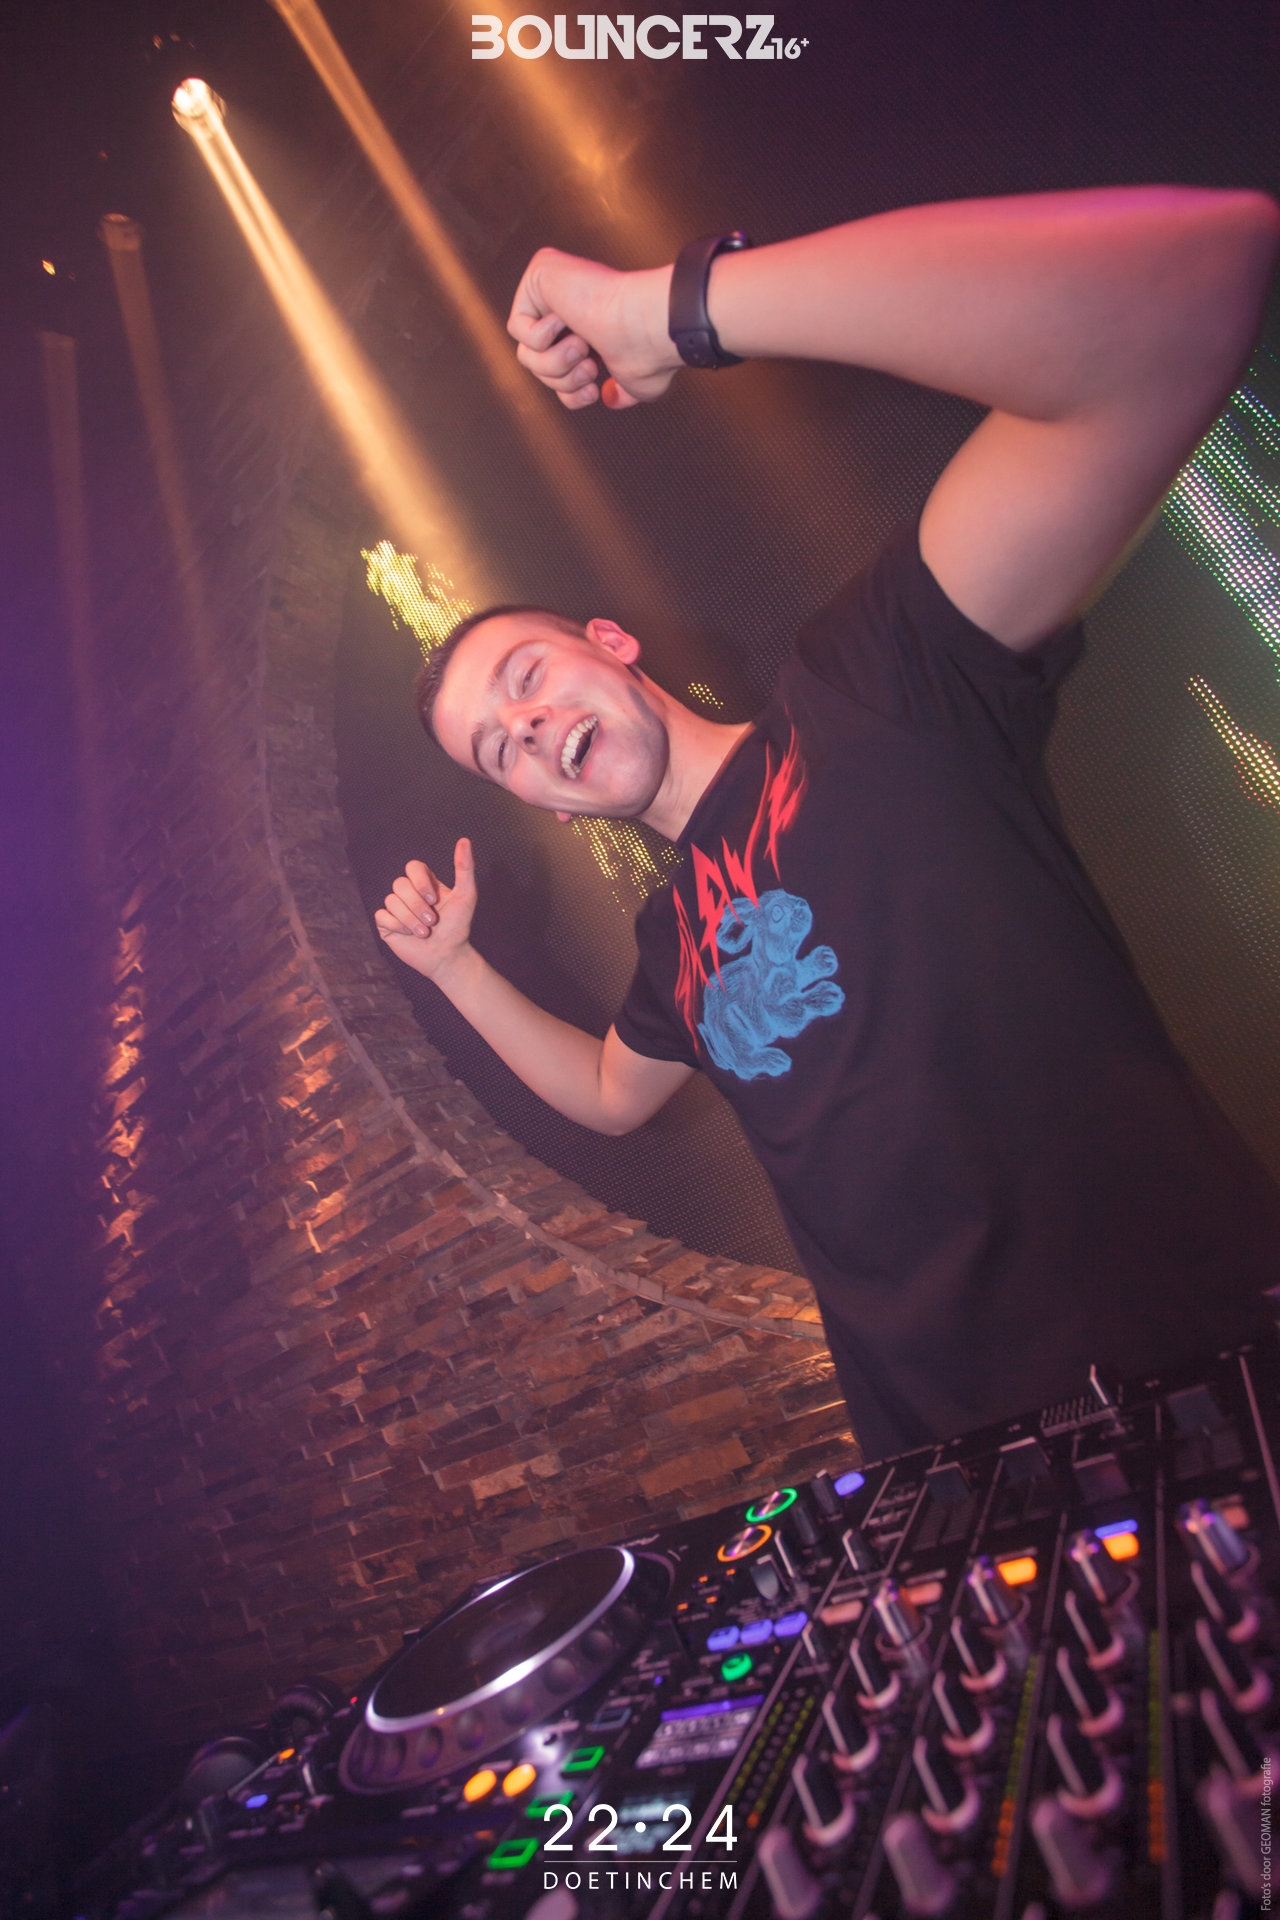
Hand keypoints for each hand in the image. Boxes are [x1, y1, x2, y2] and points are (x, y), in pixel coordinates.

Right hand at [375, 842, 477, 982]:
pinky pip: (382, 916)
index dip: (419, 881)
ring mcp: (396, 908)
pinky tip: (410, 935)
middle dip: (417, 906)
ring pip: (391, 901)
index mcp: (425, 883)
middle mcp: (409, 893)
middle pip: (399, 884)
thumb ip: (465, 868)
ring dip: (411, 920)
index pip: (412, 866)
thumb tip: (464, 840)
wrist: (447, 956)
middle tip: (433, 921)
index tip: (433, 898)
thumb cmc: (458, 927)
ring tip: (425, 932)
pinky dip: (398, 927)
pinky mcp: (386, 924)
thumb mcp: (466, 895)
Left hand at [507, 247, 679, 409]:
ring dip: (554, 361)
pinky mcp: (540, 273)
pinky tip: (568, 319)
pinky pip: (517, 325)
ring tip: (581, 346)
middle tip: (590, 367)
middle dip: (562, 378)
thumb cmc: (648, 348)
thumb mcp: (635, 383)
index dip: (570, 390)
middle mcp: (573, 306)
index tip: (594, 391)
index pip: (558, 369)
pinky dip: (541, 336)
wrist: (646, 326)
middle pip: (537, 365)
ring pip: (526, 351)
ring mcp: (556, 288)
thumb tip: (609, 397)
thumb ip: (621, 390)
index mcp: (593, 326)